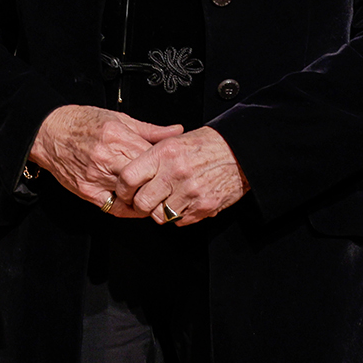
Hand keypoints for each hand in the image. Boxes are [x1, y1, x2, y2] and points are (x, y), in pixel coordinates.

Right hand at [30, 105, 183, 213]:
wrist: (49, 133)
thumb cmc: (83, 123)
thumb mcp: (119, 118)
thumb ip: (150, 130)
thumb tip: (176, 131)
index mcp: (118, 137)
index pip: (152, 157)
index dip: (166, 164)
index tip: (172, 167)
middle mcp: (107, 158)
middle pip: (144, 178)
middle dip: (159, 184)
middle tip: (168, 186)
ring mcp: (95, 177)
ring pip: (131, 196)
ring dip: (144, 198)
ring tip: (153, 196)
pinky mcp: (87, 191)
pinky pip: (113, 207)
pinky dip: (127, 209)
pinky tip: (134, 204)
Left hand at [116, 127, 249, 226]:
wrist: (239, 152)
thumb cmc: (206, 145)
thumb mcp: (174, 141)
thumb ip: (151, 158)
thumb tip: (128, 177)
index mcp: (165, 153)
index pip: (129, 178)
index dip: (123, 189)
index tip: (124, 191)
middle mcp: (176, 173)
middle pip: (142, 203)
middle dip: (140, 205)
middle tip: (143, 201)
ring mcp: (191, 192)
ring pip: (160, 216)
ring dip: (161, 211)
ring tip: (168, 198)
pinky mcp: (204, 207)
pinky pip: (180, 221)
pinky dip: (180, 214)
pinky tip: (185, 201)